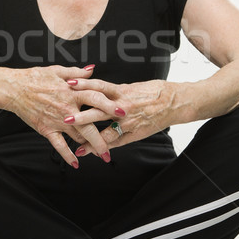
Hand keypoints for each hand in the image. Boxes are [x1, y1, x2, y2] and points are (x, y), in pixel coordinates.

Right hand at [7, 65, 124, 166]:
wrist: (15, 89)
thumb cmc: (36, 77)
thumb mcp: (58, 71)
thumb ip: (77, 72)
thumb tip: (93, 70)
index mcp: (72, 91)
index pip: (95, 98)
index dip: (110, 105)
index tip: (123, 112)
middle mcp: (67, 108)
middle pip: (90, 125)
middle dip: (104, 136)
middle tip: (116, 145)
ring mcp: (57, 120)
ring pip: (77, 137)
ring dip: (90, 147)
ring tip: (102, 155)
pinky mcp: (46, 129)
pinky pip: (59, 145)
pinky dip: (67, 155)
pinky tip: (75, 164)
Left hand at [66, 78, 183, 154]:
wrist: (174, 101)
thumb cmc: (153, 91)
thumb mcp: (131, 87)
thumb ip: (114, 91)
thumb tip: (97, 89)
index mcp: (122, 91)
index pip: (99, 87)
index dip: (83, 85)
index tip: (69, 85)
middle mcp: (123, 106)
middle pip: (99, 110)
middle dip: (81, 116)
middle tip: (65, 119)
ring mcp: (129, 121)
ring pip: (107, 131)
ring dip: (91, 139)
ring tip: (76, 146)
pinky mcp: (135, 132)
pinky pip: (118, 141)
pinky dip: (106, 147)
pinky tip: (94, 153)